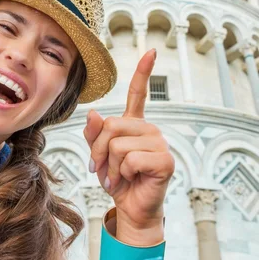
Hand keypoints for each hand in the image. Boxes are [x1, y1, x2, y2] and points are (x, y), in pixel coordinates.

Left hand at [83, 49, 174, 245]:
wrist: (130, 208)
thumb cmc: (117, 179)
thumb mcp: (100, 155)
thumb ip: (95, 134)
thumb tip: (94, 113)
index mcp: (134, 124)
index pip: (139, 93)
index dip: (143, 71)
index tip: (150, 50)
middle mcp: (149, 129)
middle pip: (111, 125)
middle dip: (99, 150)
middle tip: (103, 168)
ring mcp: (159, 143)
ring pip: (118, 144)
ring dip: (110, 166)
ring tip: (118, 177)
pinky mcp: (164, 160)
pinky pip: (130, 159)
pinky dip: (122, 174)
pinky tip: (130, 180)